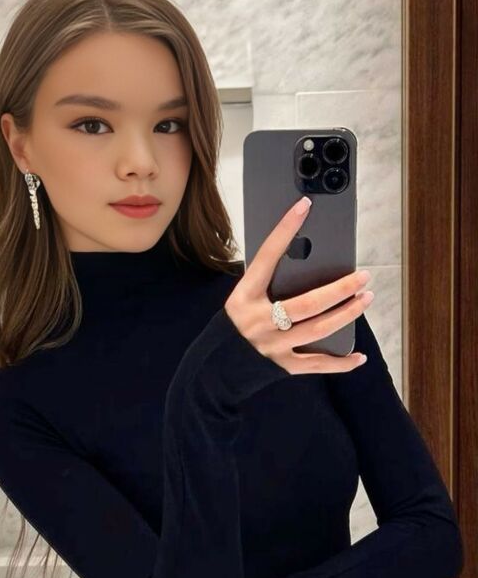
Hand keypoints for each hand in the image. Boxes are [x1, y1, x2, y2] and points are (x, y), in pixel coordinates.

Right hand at [224, 195, 372, 374]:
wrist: (212, 371)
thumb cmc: (233, 329)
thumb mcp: (242, 301)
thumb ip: (267, 287)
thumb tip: (308, 265)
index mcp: (245, 297)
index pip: (267, 257)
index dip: (285, 230)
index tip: (304, 206)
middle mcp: (258, 320)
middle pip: (307, 303)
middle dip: (340, 289)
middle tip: (363, 276)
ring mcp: (271, 345)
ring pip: (318, 329)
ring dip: (347, 314)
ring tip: (365, 299)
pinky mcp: (281, 366)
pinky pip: (316, 364)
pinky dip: (340, 362)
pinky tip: (358, 356)